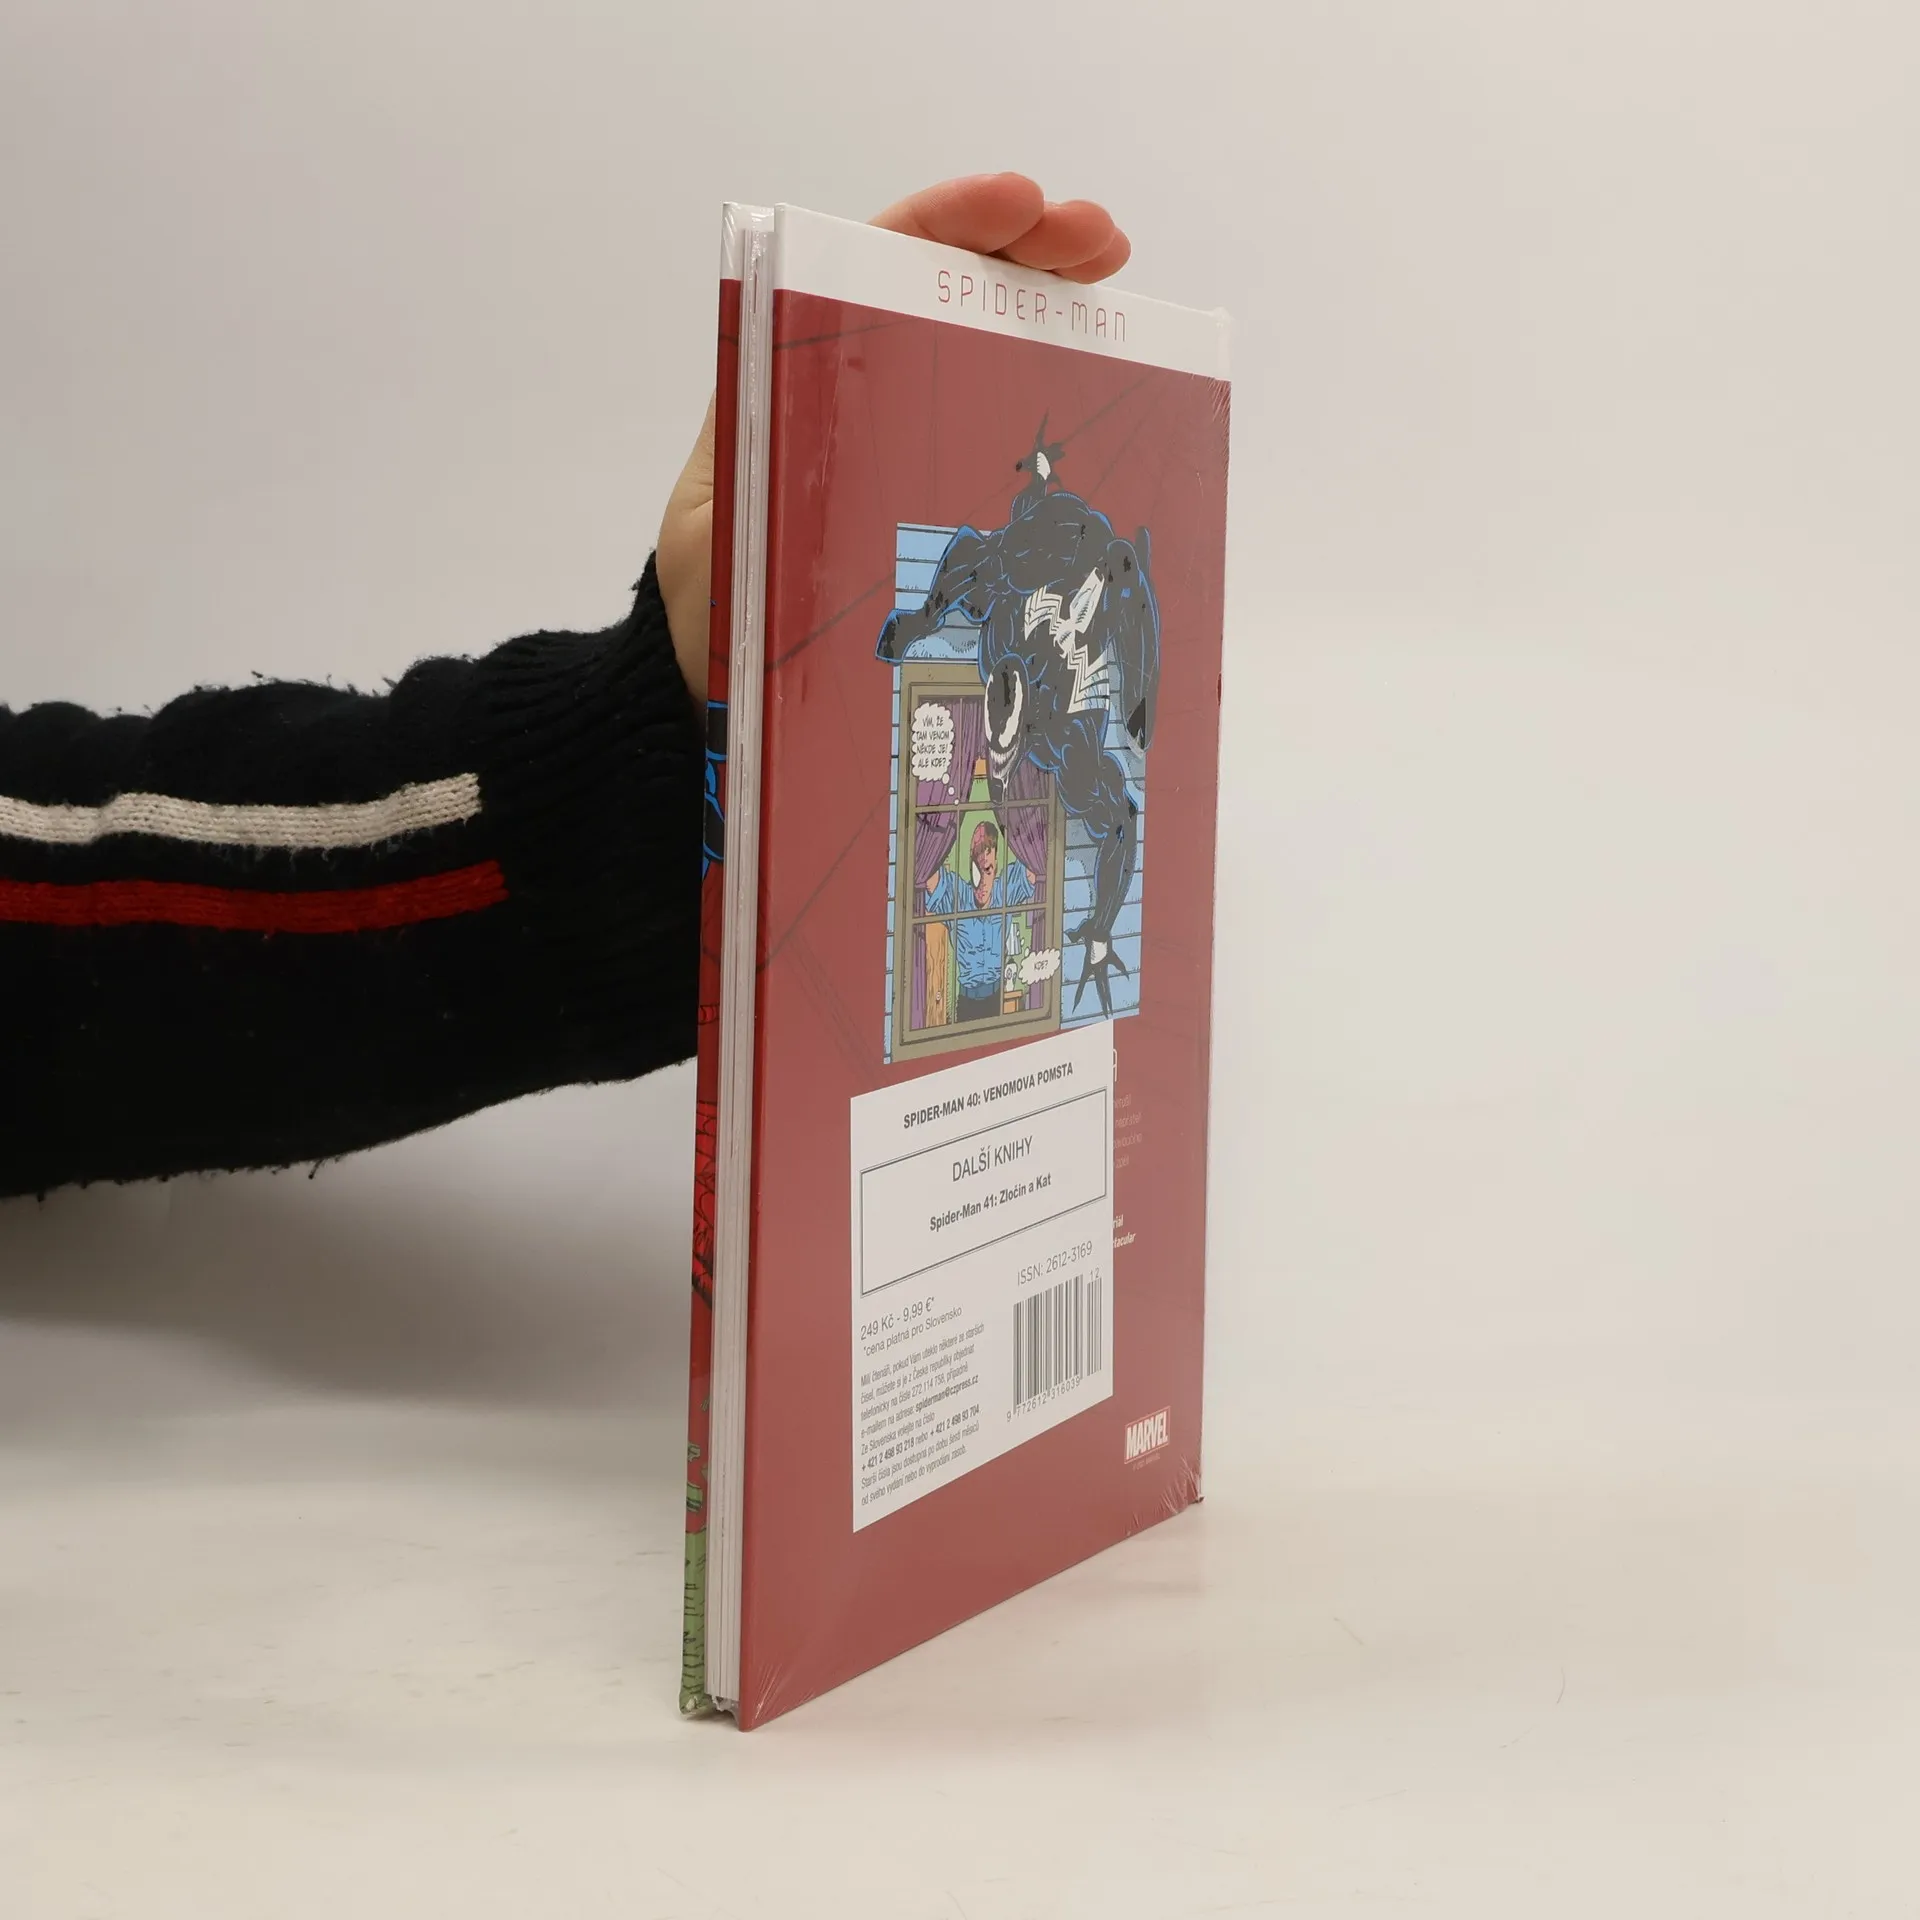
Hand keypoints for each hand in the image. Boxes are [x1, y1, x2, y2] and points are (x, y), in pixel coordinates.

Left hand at [655, 175, 1130, 703]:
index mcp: (792, 374)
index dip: (950, 222)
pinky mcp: (922, 491)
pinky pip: (991, 429)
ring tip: (1110, 277)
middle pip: (942, 286)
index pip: (873, 262)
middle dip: (1024, 249)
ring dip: (1047, 304)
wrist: (703, 666)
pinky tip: (1098, 381)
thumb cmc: (703, 599)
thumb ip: (756, 473)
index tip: (1021, 204)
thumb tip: (810, 427)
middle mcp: (848, 390)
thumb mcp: (717, 527)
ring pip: (977, 346)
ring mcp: (892, 437)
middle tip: (1099, 241)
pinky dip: (1044, 394)